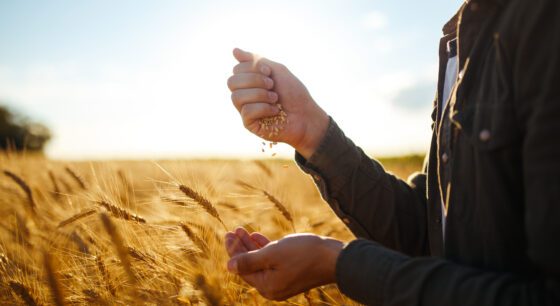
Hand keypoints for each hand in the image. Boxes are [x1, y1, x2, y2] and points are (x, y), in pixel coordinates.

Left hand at [224, 227, 342, 300]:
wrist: (334, 258)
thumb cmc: (303, 254)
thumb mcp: (272, 254)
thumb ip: (249, 260)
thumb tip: (229, 266)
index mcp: (267, 286)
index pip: (243, 269)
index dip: (234, 251)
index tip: (227, 234)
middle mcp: (274, 287)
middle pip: (250, 266)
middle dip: (241, 247)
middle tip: (232, 231)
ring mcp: (283, 281)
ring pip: (261, 262)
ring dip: (251, 246)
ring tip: (242, 230)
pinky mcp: (292, 273)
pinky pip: (273, 261)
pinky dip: (265, 249)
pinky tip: (257, 236)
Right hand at [227, 48, 329, 158]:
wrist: (306, 114)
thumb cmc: (293, 93)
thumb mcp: (276, 70)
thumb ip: (255, 60)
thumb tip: (234, 50)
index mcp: (248, 82)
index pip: (236, 70)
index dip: (252, 68)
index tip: (270, 73)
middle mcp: (244, 95)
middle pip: (231, 82)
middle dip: (254, 80)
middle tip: (272, 85)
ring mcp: (245, 110)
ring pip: (237, 97)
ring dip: (260, 94)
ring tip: (275, 99)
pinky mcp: (249, 124)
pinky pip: (247, 111)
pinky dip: (264, 108)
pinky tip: (275, 111)